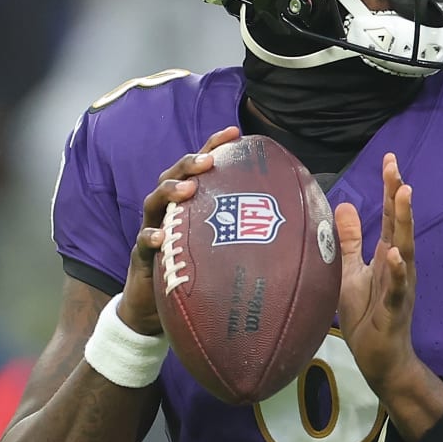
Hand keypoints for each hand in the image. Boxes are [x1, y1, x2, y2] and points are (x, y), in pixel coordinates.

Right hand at [117, 126, 240, 333]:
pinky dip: (151, 237)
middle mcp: (170, 210)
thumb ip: (250, 232)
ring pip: (154, 201)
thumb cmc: (199, 273)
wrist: (158, 309)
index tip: (236, 132)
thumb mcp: (225, 248)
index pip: (201, 167)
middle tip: (209, 161)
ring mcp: (153, 229)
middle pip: (174, 176)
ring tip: (188, 189)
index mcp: (191, 203)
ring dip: (170, 191)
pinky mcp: (142, 256)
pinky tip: (162, 238)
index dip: (215, 146)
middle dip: (190, 163)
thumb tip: (300, 225)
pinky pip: (143, 243)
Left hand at [335, 153, 418, 394]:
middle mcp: (398, 266)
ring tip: (404, 196)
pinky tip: (397, 256)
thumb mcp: (351, 273)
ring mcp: (399, 287)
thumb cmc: (367, 316)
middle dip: (398, 196)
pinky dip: (398, 272)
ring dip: (404, 223)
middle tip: (395, 167)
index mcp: (386, 256)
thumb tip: (344, 204)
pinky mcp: (394, 310)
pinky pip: (397, 289)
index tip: (390, 160)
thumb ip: (350, 241)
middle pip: (399, 225)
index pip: (389, 216)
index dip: (389, 189)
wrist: (381, 359)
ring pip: (405, 250)